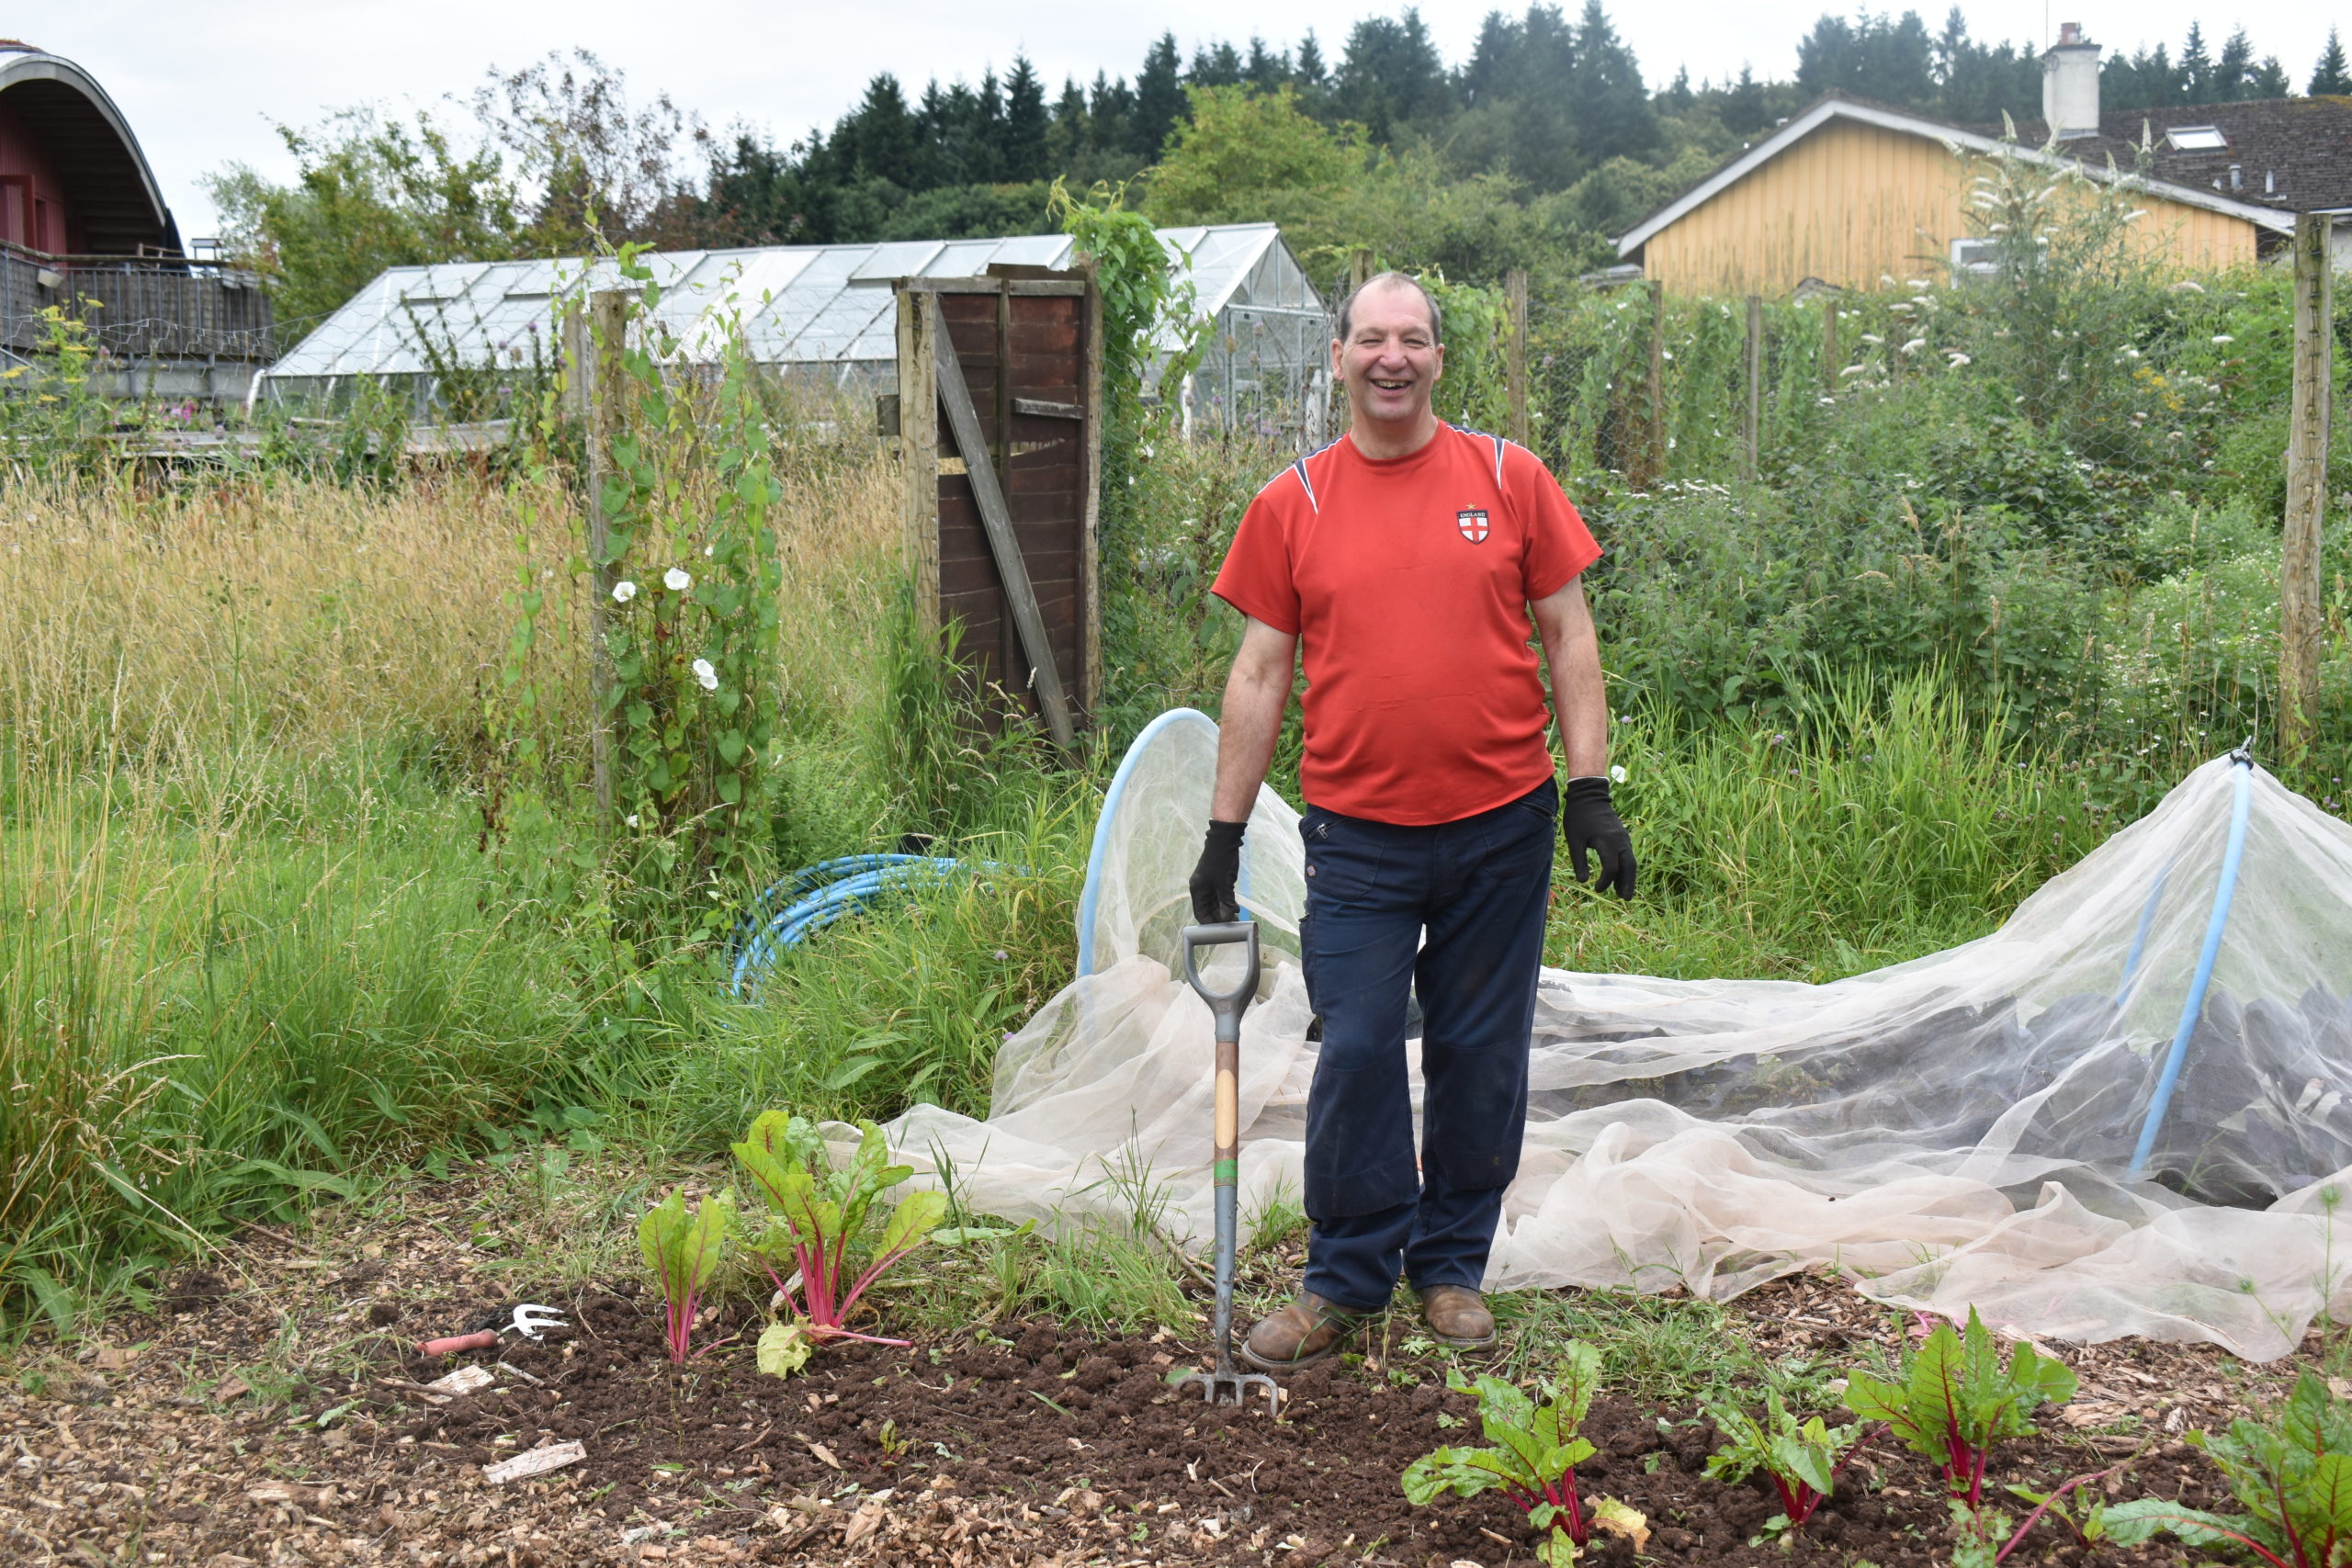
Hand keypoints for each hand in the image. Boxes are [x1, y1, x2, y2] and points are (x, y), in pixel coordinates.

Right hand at [1189, 819, 1246, 923]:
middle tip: (1233, 924)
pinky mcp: (1216, 880)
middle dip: (1220, 917)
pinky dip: (1227, 901)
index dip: (1210, 923)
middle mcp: (1201, 889)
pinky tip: (1236, 907)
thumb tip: (1226, 918)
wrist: (1224, 840)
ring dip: (1225, 910)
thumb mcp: (1224, 884)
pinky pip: (1220, 895)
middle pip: (1208, 909)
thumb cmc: (1221, 861)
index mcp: (1197, 890)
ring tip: (1237, 916)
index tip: (1222, 931)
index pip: (1200, 914)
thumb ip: (1225, 902)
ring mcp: (1208, 884)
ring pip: (1215, 903)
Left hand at [1562, 777, 1634, 897]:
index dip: (1604, 881)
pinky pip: (1628, 855)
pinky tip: (1620, 877)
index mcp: (1606, 841)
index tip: (1595, 889)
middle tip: (1625, 899)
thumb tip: (1583, 882)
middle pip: (1629, 866)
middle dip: (1627, 883)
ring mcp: (1623, 838)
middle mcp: (1619, 841)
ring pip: (1631, 861)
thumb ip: (1578, 861)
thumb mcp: (1574, 840)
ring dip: (1628, 877)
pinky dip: (1626, 867)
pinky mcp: (1622, 837)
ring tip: (1623, 893)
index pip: (1611, 868)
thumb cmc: (1578, 818)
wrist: (1589, 796)